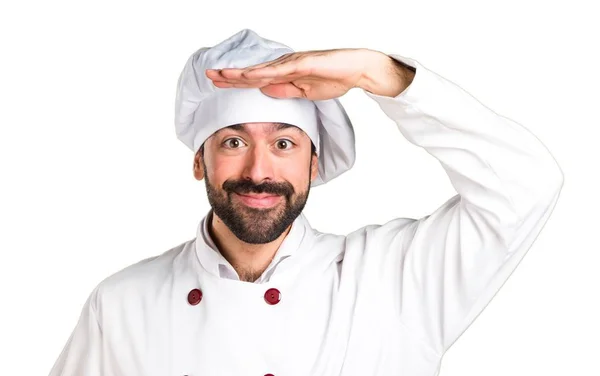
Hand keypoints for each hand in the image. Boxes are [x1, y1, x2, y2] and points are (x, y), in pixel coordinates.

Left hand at [205, 48, 389, 99]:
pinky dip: (259, 73)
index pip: (255, 80)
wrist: (356, 70)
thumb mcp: (304, 92)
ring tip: (218, 74)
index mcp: (284, 74)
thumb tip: (264, 92)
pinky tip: (245, 75)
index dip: (236, 82)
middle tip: (207, 75)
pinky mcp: (301, 63)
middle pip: (252, 73)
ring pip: (259, 70)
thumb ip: (284, 91)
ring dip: (238, 73)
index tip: (218, 83)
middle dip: (229, 75)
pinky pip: (276, 70)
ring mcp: (291, 63)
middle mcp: (284, 66)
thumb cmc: (334, 78)